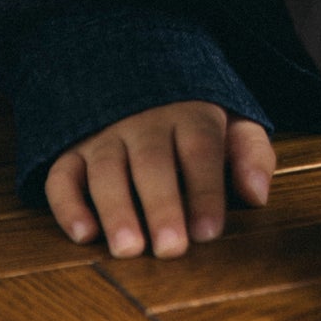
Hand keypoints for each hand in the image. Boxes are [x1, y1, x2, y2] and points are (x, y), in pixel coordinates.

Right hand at [45, 101, 275, 258]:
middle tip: (170, 248)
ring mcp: (104, 135)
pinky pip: (62, 176)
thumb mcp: (233, 123)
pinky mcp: (71, 152)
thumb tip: (257, 195)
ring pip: (106, 170)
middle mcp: (144, 121)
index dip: (205, 190)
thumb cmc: (195, 119)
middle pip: (152, 162)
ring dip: (116, 209)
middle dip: (161, 206)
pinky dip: (68, 205)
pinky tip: (83, 234)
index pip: (200, 149)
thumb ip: (251, 155)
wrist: (139, 72)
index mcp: (190, 114)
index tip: (209, 232)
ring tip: (129, 248)